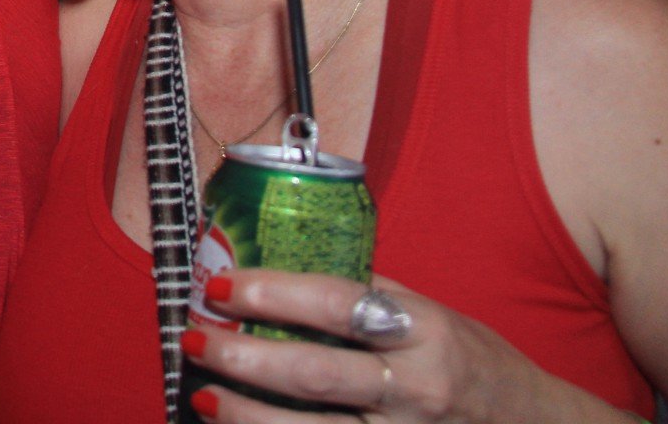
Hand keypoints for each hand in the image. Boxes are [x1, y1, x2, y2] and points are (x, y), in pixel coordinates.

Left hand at [183, 270, 624, 423]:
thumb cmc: (474, 364)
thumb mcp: (434, 315)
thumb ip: (369, 294)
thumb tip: (284, 260)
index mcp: (425, 332)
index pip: (339, 305)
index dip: (274, 294)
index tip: (221, 287)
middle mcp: (417, 389)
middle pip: (313, 374)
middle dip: (242, 356)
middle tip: (194, 339)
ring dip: (245, 415)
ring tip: (201, 394)